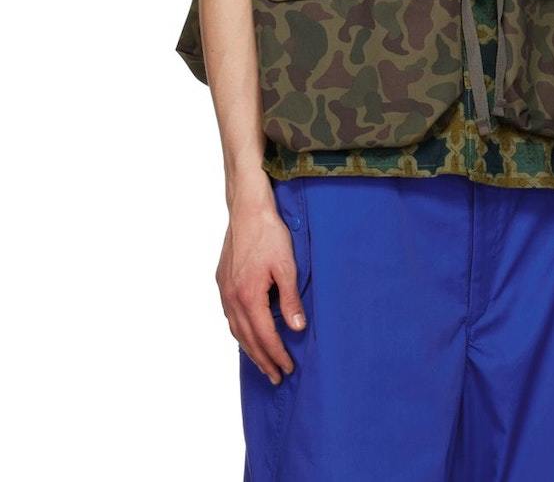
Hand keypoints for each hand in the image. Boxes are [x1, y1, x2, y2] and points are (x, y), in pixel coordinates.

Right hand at [215, 200, 307, 384]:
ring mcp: (224, 290)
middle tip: (276, 377)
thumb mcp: (287, 266)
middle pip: (247, 338)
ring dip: (249, 348)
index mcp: (249, 296)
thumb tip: (297, 327)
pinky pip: (230, 316)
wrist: (248, 210)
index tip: (287, 368)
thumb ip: (290, 299)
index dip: (277, 354)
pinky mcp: (222, 281)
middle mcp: (232, 297)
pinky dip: (239, 331)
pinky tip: (246, 334)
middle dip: (262, 360)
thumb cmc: (269, 234)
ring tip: (262, 363)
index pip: (264, 335)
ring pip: (235, 329)